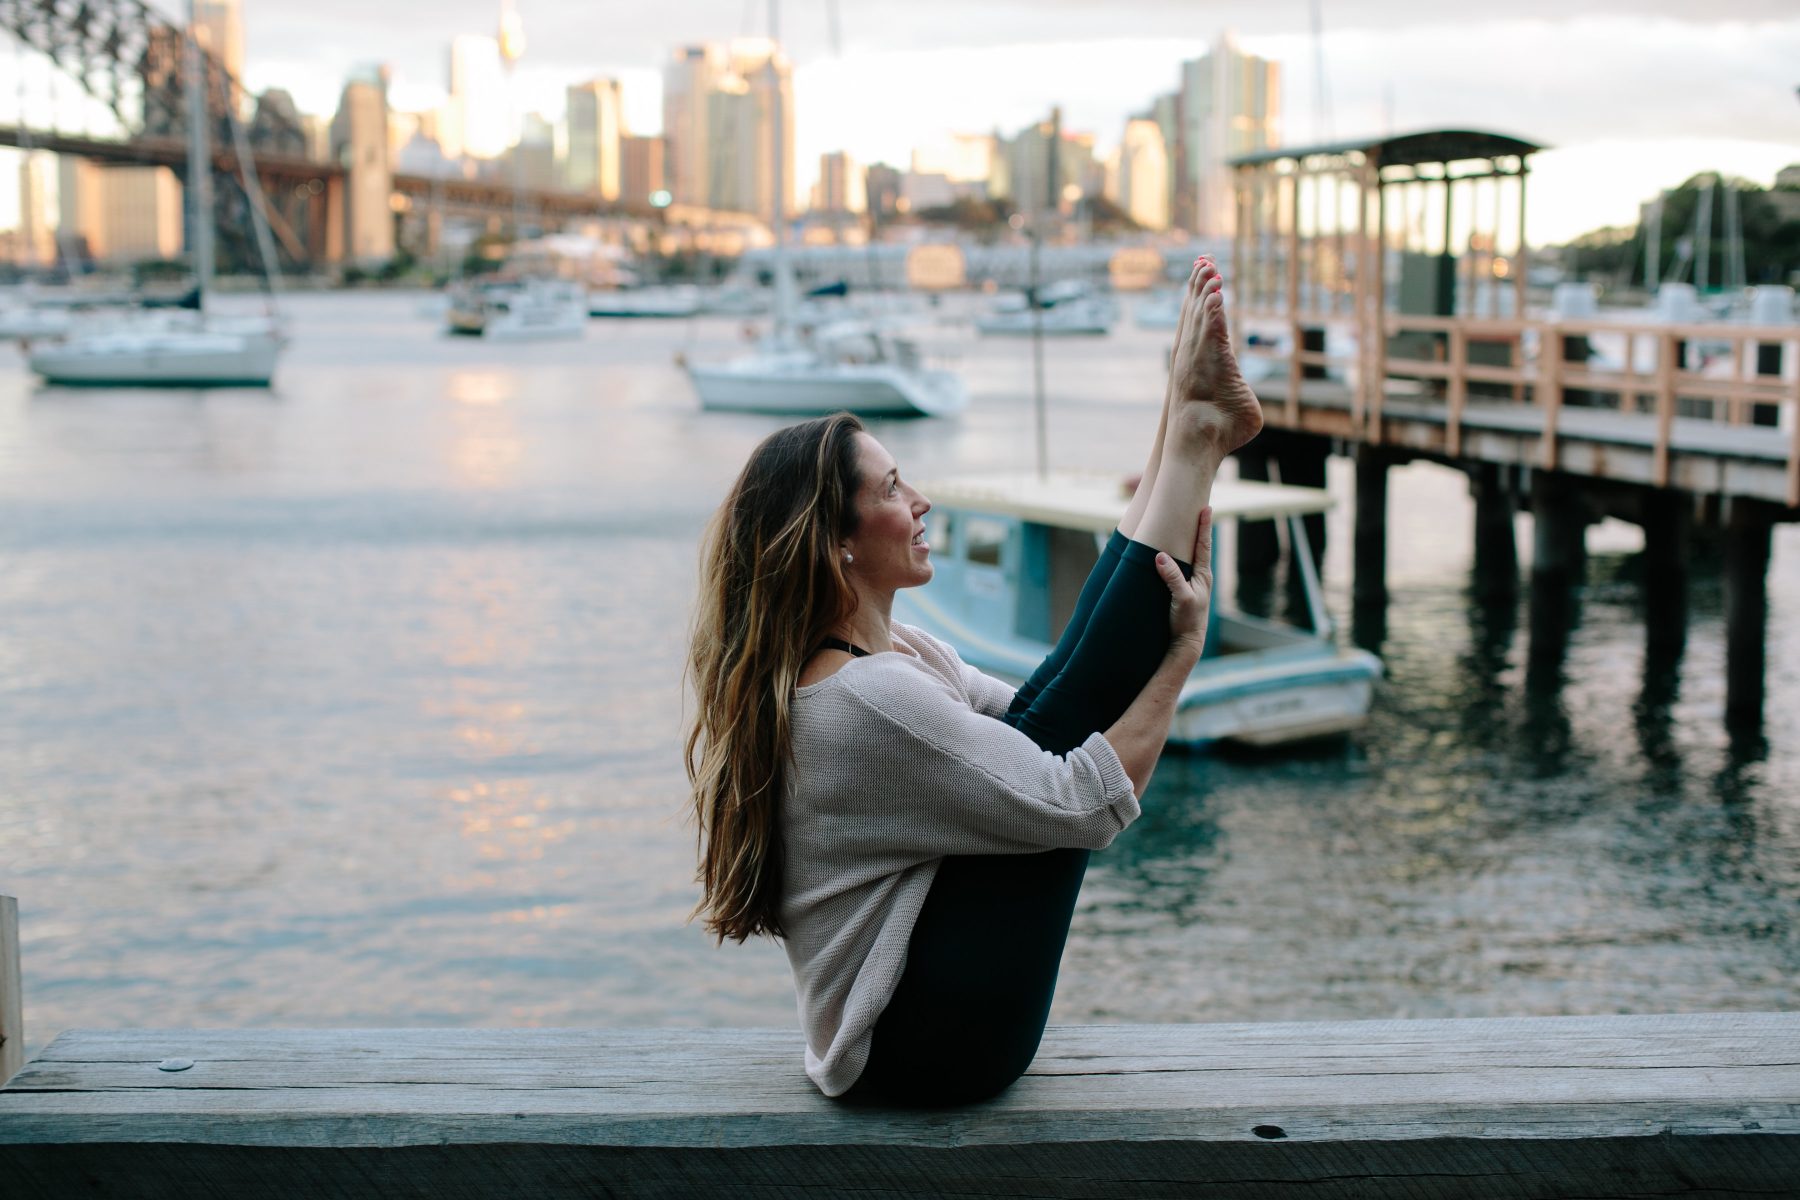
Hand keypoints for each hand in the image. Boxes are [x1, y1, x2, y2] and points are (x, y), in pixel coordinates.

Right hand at [1153, 506, 1213, 658]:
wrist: (1186, 643)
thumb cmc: (1187, 622)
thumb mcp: (1181, 598)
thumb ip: (1172, 577)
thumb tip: (1160, 555)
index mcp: (1203, 575)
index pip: (1204, 545)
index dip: (1204, 526)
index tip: (1206, 507)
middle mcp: (1200, 576)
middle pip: (1199, 546)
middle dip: (1197, 528)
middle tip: (1198, 508)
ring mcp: (1192, 583)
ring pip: (1190, 556)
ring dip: (1187, 540)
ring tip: (1184, 525)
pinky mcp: (1182, 590)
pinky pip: (1181, 567)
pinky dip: (1177, 555)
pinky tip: (1170, 553)